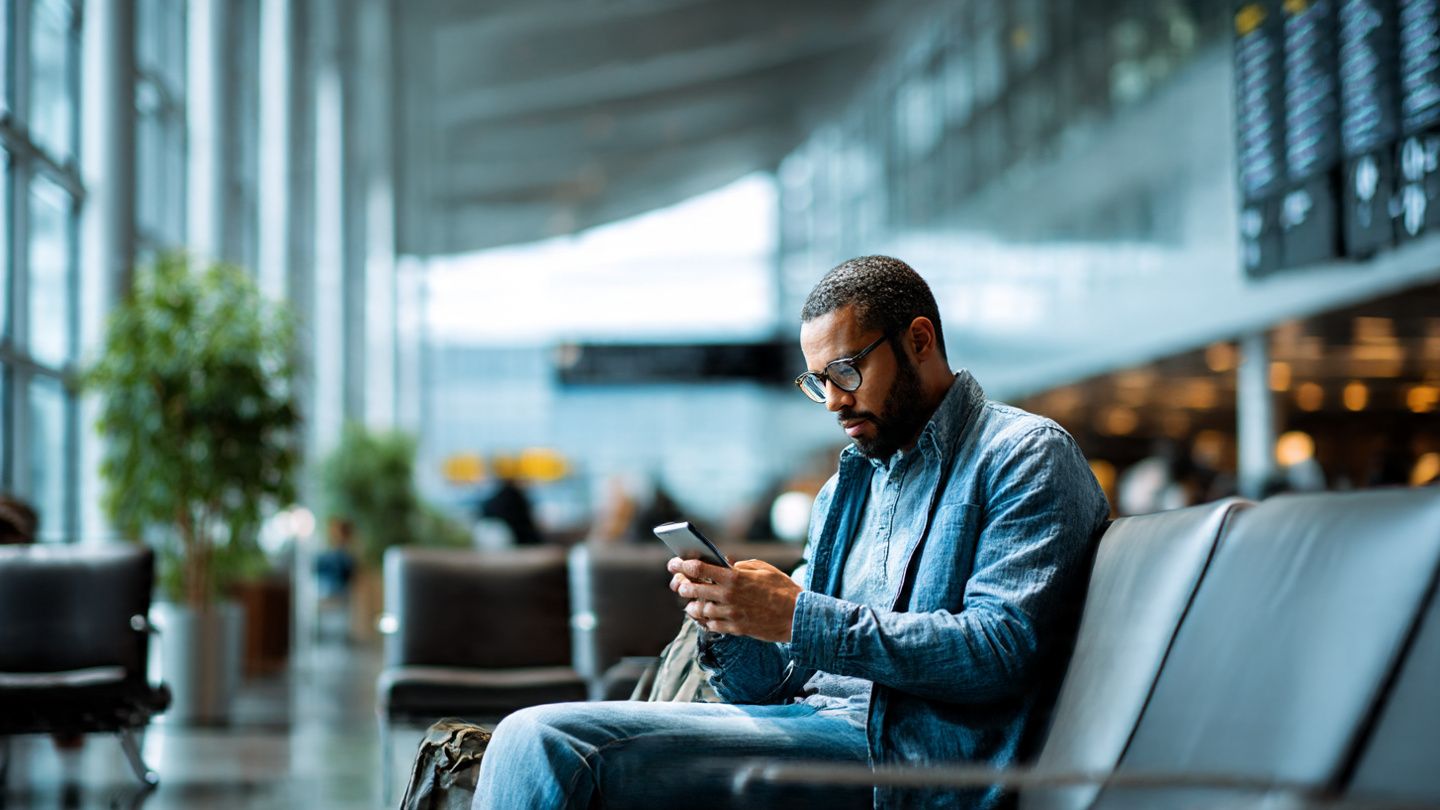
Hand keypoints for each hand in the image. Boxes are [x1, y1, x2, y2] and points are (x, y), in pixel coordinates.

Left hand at [667, 557, 802, 641]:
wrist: (797, 616)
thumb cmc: (782, 588)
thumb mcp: (762, 569)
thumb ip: (740, 566)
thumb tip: (723, 564)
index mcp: (734, 577)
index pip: (699, 568)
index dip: (682, 565)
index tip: (673, 563)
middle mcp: (728, 595)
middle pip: (693, 589)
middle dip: (681, 585)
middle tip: (678, 584)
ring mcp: (730, 613)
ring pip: (699, 610)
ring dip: (692, 605)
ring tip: (691, 602)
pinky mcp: (735, 628)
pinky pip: (711, 625)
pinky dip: (705, 620)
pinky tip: (705, 616)